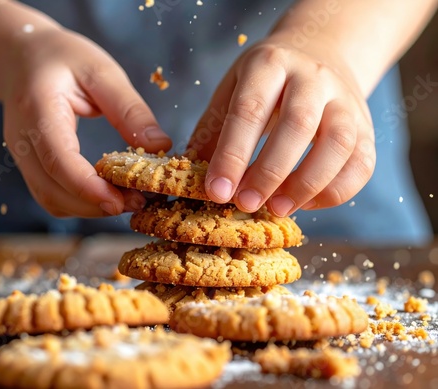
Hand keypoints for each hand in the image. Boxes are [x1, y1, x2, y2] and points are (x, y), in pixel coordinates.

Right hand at [2, 27, 171, 216]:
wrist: (21, 58)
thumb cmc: (62, 59)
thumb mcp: (101, 72)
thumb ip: (129, 109)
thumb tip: (160, 146)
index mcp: (37, 110)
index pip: (58, 159)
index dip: (88, 187)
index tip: (122, 202)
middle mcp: (23, 140)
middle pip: (53, 190)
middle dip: (96, 205)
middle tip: (137, 202)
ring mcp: (22, 157)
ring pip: (51, 199)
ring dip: (90, 208)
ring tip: (128, 199)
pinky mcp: (31, 166)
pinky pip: (53, 196)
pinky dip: (81, 203)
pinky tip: (108, 193)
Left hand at [189, 37, 375, 216]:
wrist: (319, 53)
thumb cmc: (266, 81)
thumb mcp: (233, 89)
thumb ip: (213, 130)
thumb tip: (192, 179)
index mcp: (270, 64)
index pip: (250, 110)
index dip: (232, 155)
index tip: (217, 191)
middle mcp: (313, 77)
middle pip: (297, 126)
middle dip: (268, 172)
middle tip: (245, 204)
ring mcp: (345, 100)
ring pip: (339, 144)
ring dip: (306, 185)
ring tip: (277, 209)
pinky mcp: (366, 126)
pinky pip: (361, 164)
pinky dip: (335, 191)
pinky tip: (305, 203)